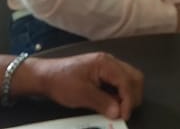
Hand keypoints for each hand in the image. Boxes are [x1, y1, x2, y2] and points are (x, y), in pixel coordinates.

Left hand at [22, 52, 143, 119]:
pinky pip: (120, 81)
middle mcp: (110, 61)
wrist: (45, 75)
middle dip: (133, 96)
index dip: (128, 100)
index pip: (127, 81)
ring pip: (129, 79)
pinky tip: (113, 103)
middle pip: (134, 77)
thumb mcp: (81, 94)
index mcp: (105, 63)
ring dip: (128, 95)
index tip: (124, 116)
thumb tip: (119, 112)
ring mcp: (107, 66)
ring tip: (119, 109)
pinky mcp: (104, 72)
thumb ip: (102, 103)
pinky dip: (121, 93)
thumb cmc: (62, 82)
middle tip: (124, 113)